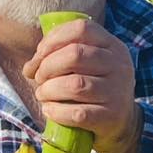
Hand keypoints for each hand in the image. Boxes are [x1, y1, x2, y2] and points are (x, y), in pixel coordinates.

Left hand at [22, 18, 140, 152]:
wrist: (122, 123)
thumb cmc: (95, 89)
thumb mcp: (88, 66)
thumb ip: (60, 57)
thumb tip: (29, 67)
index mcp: (113, 46)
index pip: (81, 29)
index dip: (54, 39)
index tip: (39, 55)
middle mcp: (119, 66)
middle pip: (75, 55)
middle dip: (48, 66)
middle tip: (39, 78)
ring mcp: (117, 92)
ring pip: (75, 85)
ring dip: (49, 90)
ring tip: (42, 94)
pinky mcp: (111, 116)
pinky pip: (78, 113)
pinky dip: (57, 111)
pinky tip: (49, 110)